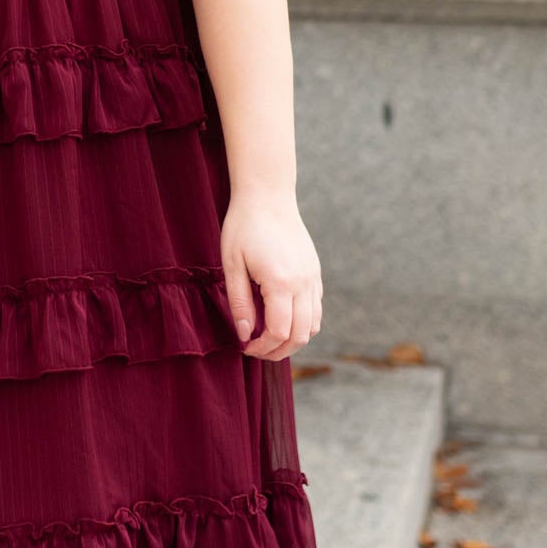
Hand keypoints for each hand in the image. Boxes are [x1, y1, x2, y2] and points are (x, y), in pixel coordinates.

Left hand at [220, 192, 322, 361]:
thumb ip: (239, 303)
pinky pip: (316, 309)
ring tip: (268, 339)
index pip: (279, 332)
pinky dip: (303, 323)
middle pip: (301, 335)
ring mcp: (313, 278)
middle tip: (256, 351)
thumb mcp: (232, 264)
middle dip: (278, 351)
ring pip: (313, 325)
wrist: (267, 196)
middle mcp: (303, 283)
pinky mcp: (315, 272)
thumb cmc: (243, 227)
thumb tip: (245, 334)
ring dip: (293, 339)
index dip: (262, 347)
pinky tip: (281, 319)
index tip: (245, 347)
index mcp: (281, 282)